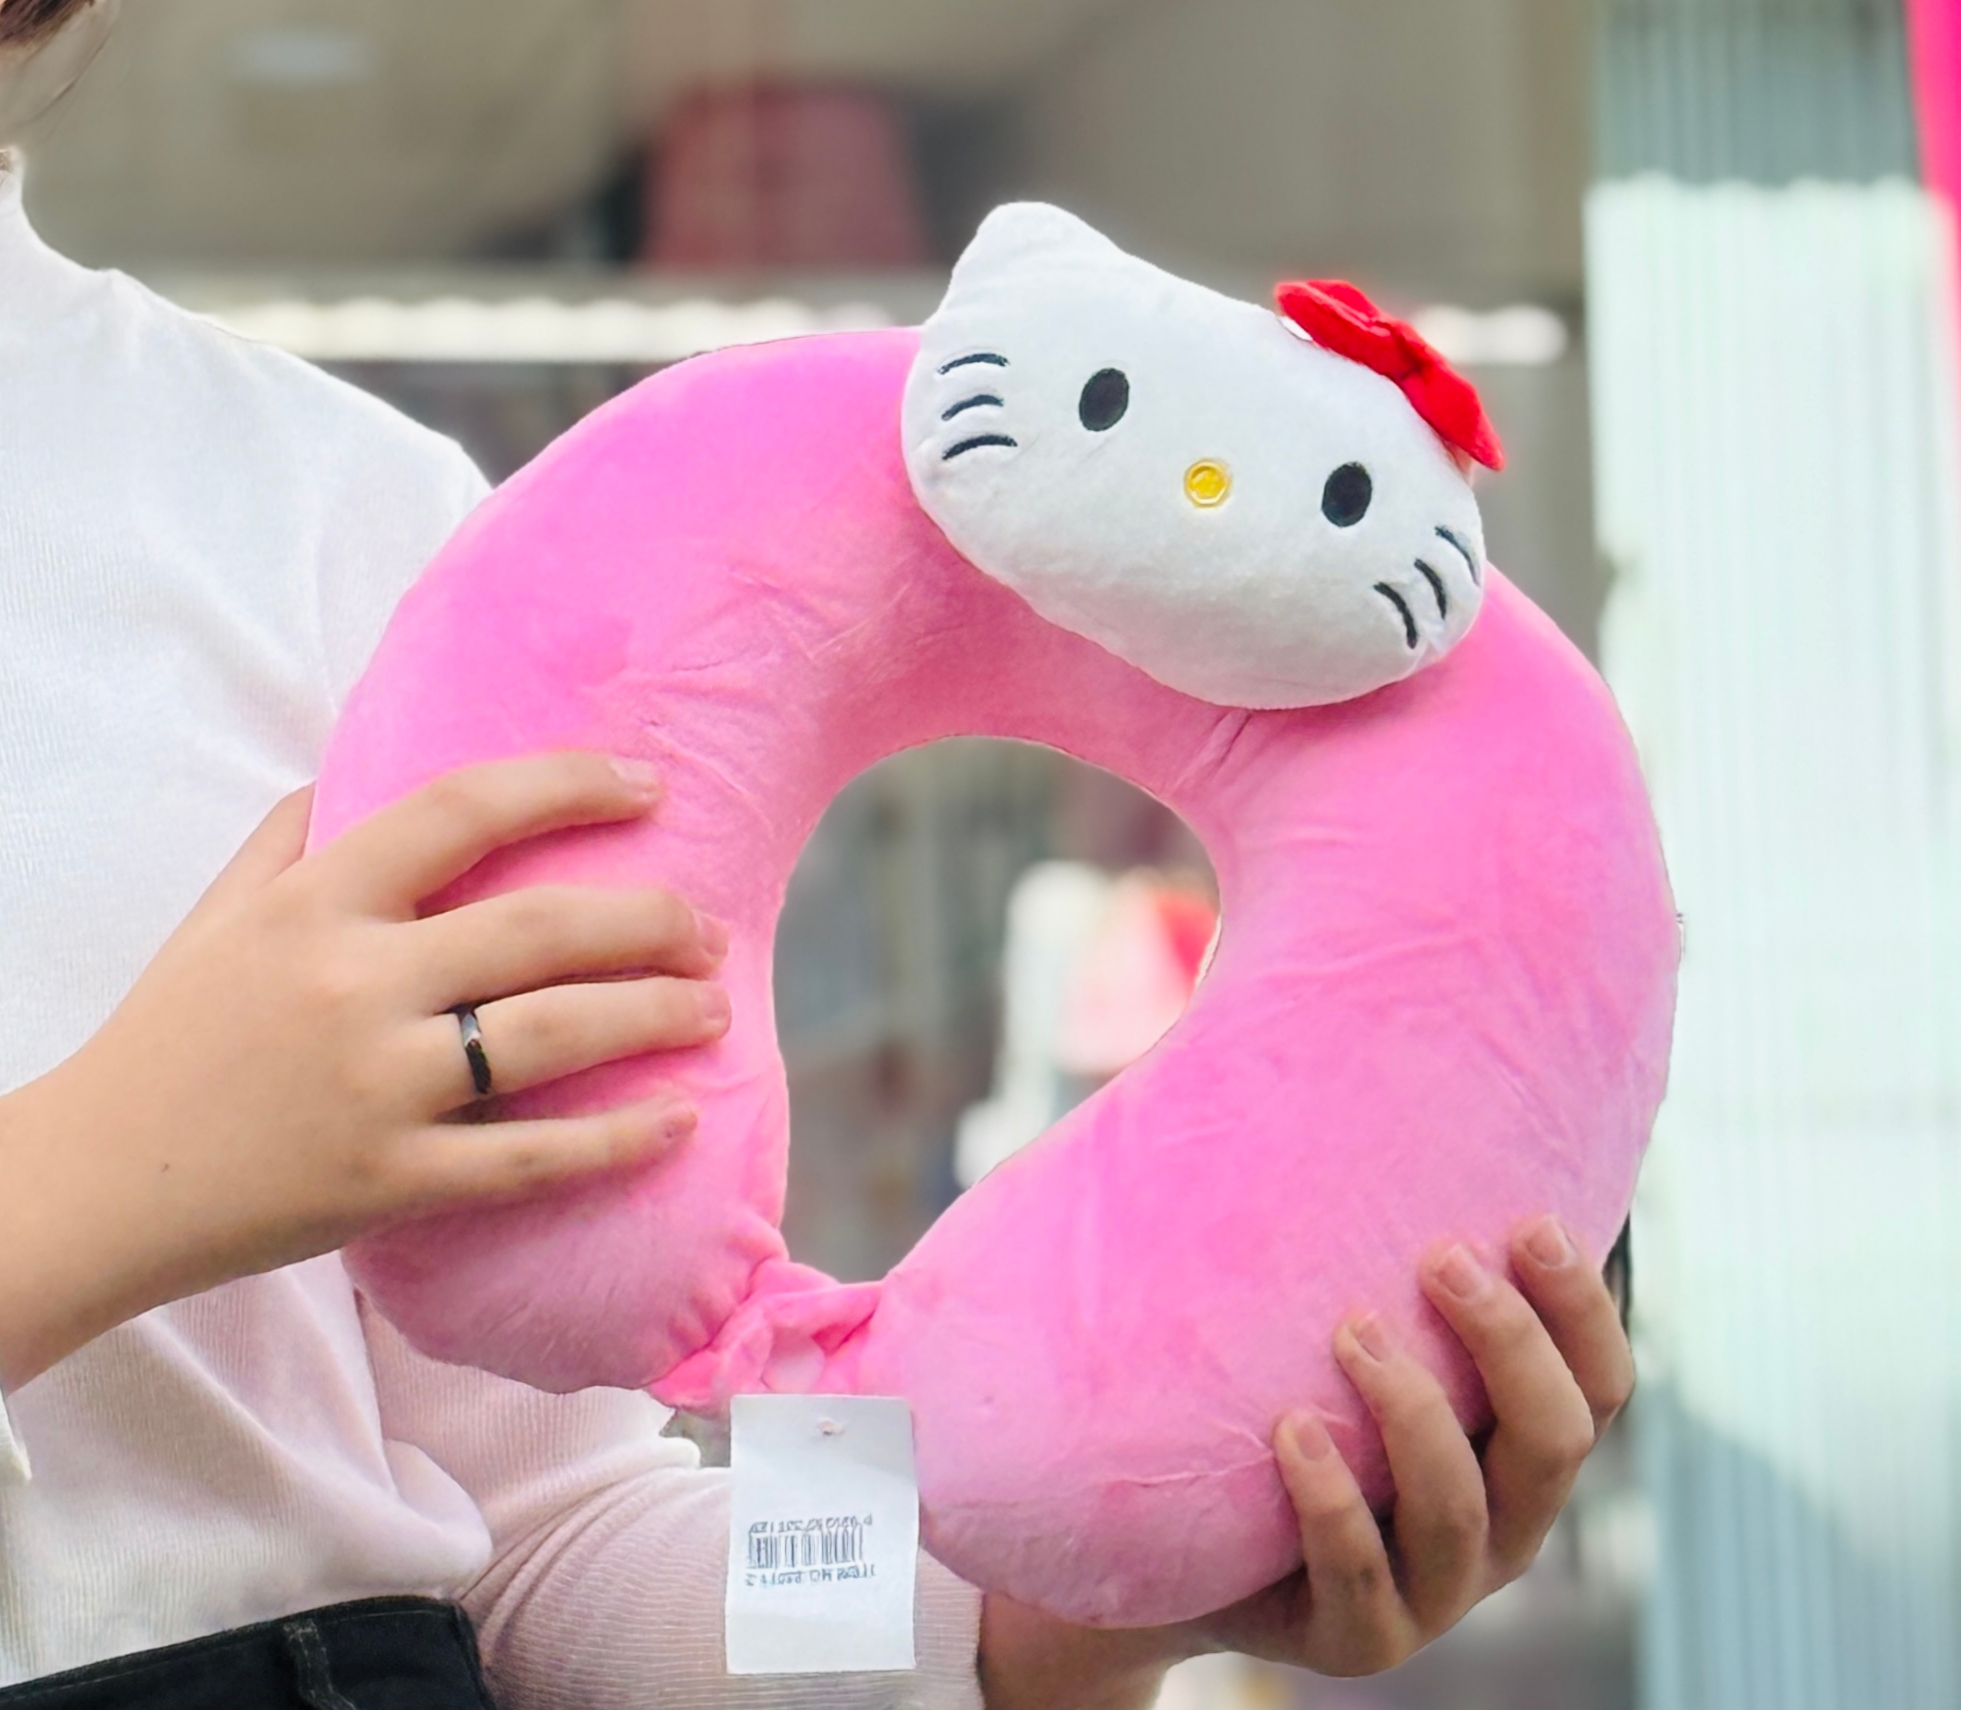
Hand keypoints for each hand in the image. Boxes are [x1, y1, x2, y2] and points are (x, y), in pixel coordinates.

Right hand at [0, 752, 727, 1389]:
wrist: (94, 1183)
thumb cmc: (169, 1036)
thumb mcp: (221, 913)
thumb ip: (296, 834)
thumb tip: (360, 770)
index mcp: (317, 902)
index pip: (463, 810)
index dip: (569, 785)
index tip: (647, 787)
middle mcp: (353, 983)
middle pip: (538, 928)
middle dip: (647, 922)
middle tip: (710, 928)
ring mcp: (374, 1087)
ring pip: (551, 1035)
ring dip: (652, 1017)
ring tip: (715, 1009)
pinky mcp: (388, 1182)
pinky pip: (527, 1160)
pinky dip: (613, 1143)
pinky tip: (677, 1124)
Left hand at [1200, 1215, 1632, 1674]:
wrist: (1194, 1547)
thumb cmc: (1289, 1410)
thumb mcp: (1355, 1345)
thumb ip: (1390, 1262)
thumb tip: (1388, 1102)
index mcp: (1522, 1451)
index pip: (1600, 1385)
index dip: (1582, 1309)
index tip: (1532, 1222)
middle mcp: (1502, 1525)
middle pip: (1555, 1438)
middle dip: (1507, 1341)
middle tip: (1440, 1257)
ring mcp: (1435, 1592)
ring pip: (1459, 1505)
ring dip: (1413, 1408)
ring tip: (1351, 1330)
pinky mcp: (1359, 1638)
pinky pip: (1359, 1573)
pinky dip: (1332, 1497)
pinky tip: (1292, 1430)